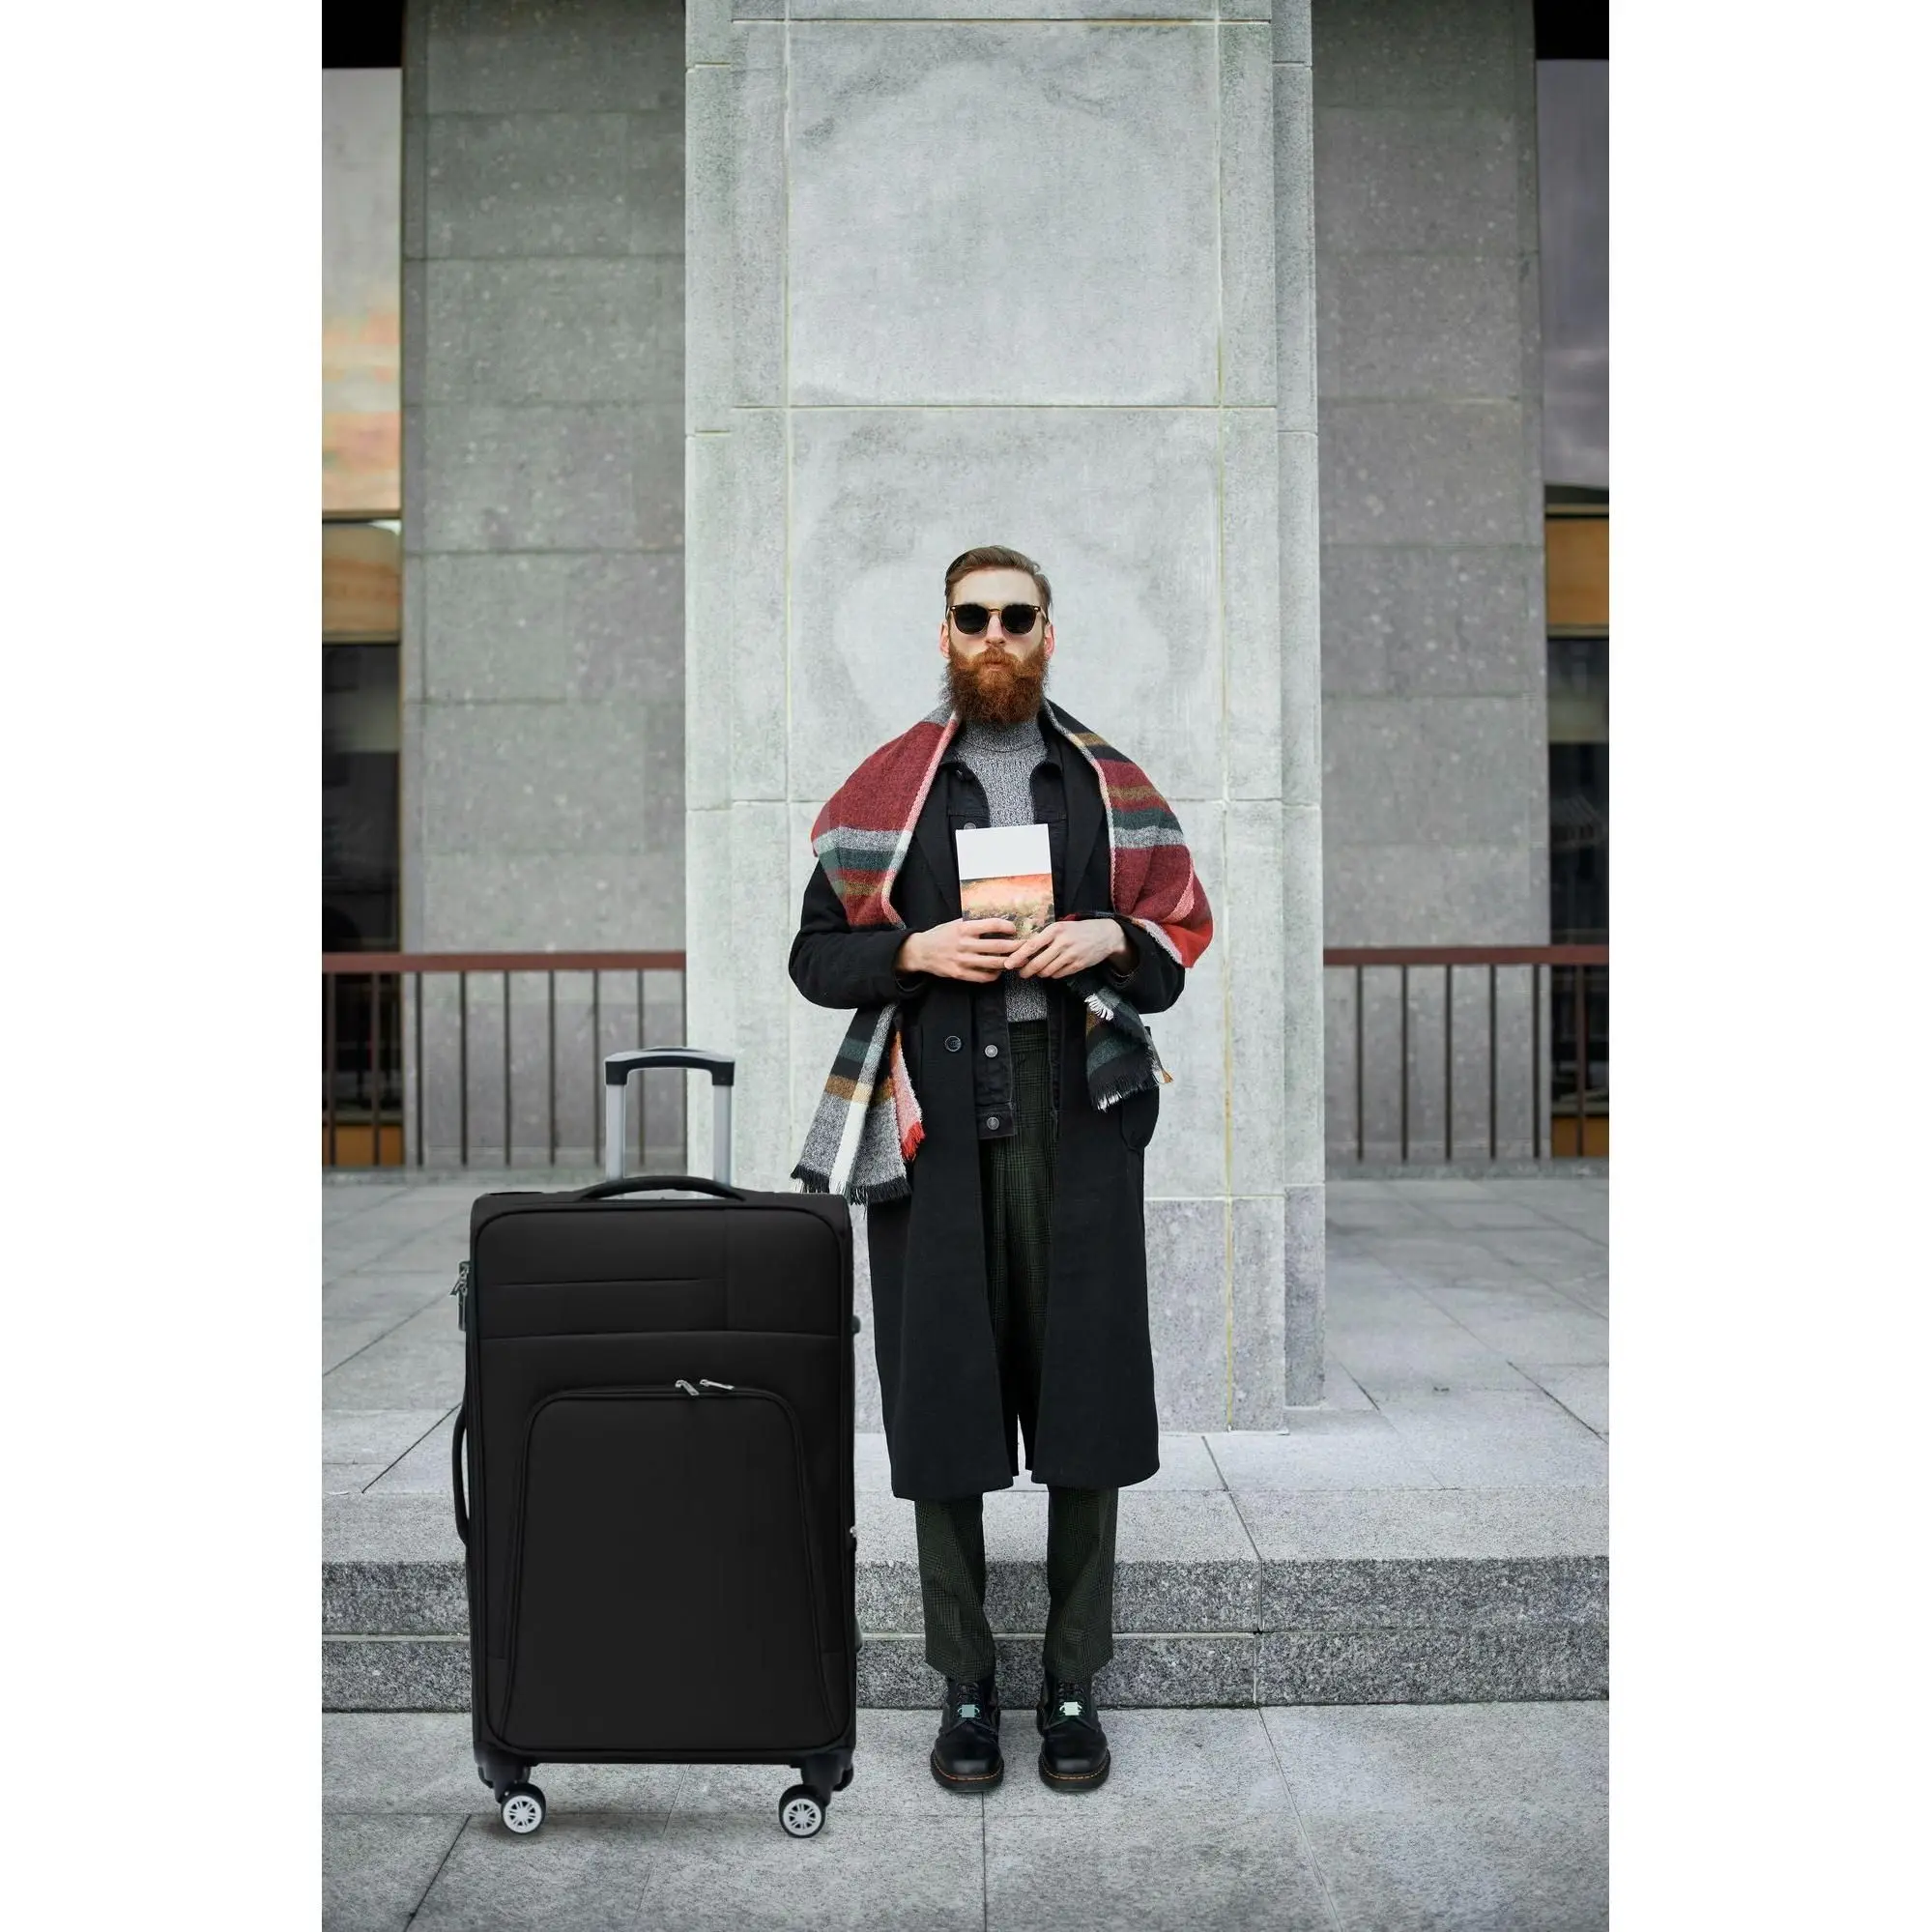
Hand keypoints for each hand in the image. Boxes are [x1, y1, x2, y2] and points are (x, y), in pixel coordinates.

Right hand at [897, 917, 1018, 982]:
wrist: (920, 952)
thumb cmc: (939, 935)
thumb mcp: (954, 924)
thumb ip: (972, 924)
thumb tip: (995, 922)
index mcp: (964, 928)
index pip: (992, 925)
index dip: (1007, 927)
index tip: (1015, 929)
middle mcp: (964, 944)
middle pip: (998, 946)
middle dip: (1016, 946)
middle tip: (1027, 946)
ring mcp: (963, 961)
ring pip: (994, 963)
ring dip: (1009, 962)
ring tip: (1019, 960)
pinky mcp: (960, 974)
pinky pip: (983, 977)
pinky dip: (995, 974)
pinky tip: (999, 970)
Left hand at [1007, 917, 1130, 979]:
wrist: (1105, 934)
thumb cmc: (1078, 930)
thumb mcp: (1061, 927)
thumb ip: (1044, 937)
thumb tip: (1023, 950)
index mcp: (1055, 930)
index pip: (1031, 946)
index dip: (1017, 957)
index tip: (1008, 964)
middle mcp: (1062, 942)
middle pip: (1037, 963)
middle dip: (1026, 971)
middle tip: (1022, 974)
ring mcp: (1071, 955)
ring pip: (1047, 971)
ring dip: (1040, 973)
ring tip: (1039, 970)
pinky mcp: (1078, 965)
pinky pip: (1059, 975)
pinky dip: (1053, 974)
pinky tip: (1054, 969)